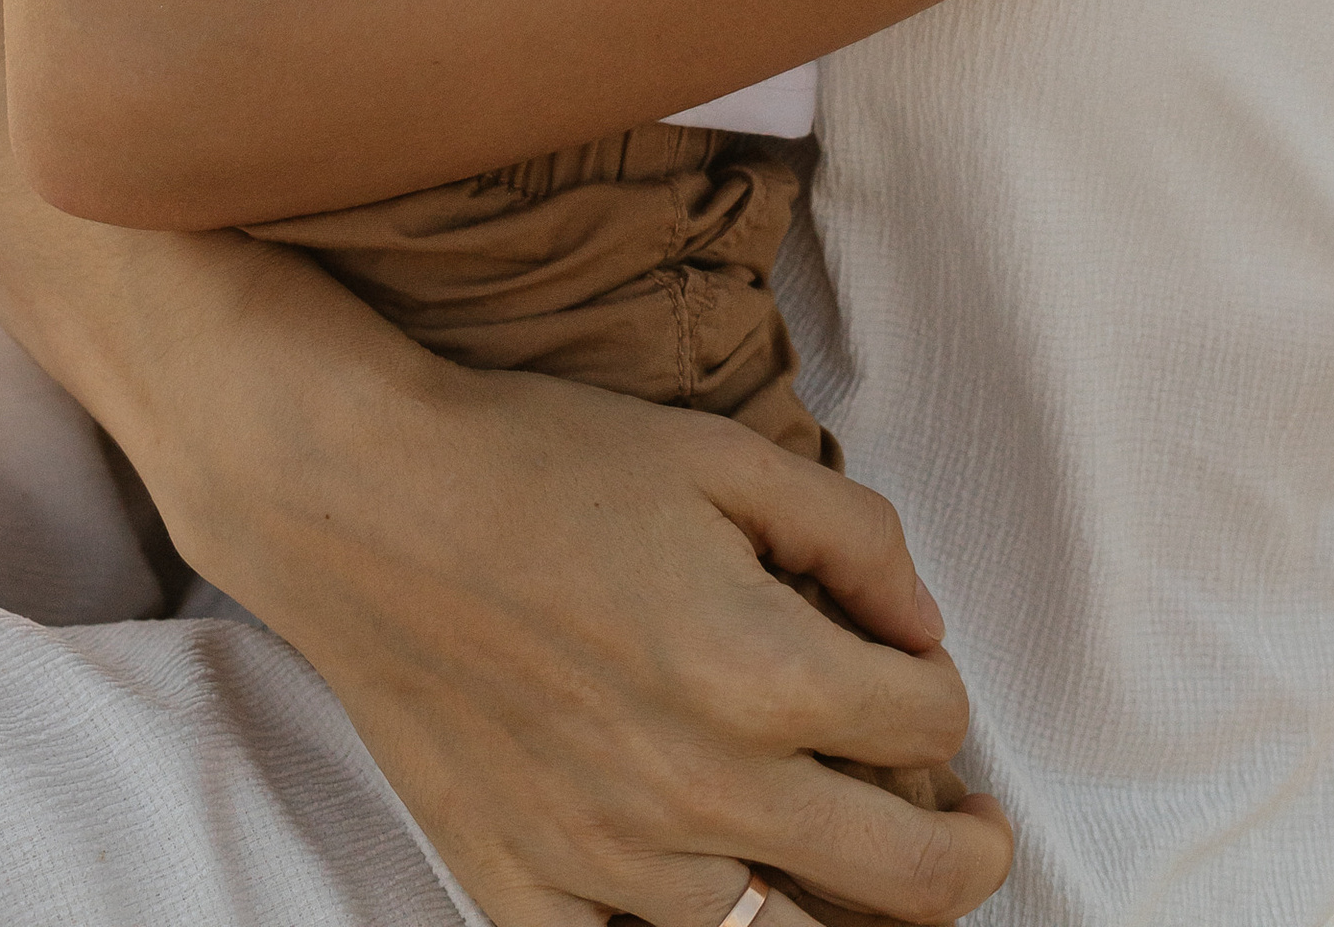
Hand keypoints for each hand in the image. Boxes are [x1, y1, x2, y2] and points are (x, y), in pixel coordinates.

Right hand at [166, 343, 1011, 926]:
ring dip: (842, 910)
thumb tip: (925, 633)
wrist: (363, 498)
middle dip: (966, 857)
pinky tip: (708, 896)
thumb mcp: (722, 452)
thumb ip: (855, 538)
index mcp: (761, 673)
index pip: (930, 724)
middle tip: (970, 834)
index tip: (916, 677)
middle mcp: (700, 791)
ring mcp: (610, 864)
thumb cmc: (542, 460)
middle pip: (908, 883)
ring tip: (844, 867)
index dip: (943, 694)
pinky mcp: (526, 893)